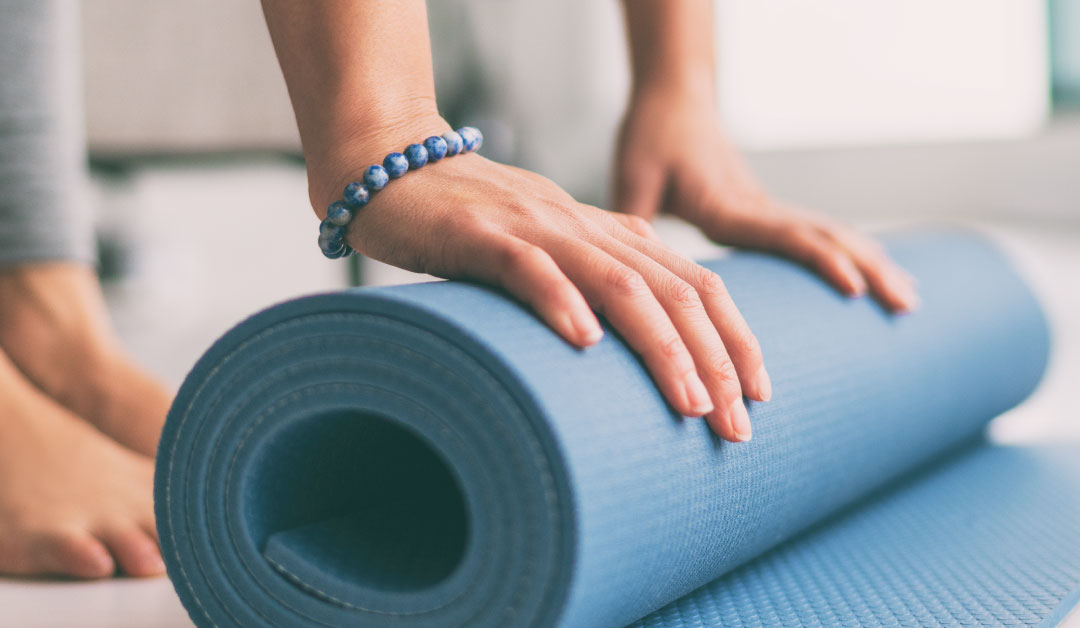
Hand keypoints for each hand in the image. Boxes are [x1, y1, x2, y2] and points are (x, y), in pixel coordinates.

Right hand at [308, 118, 769, 441]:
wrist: (392, 168)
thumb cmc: (468, 222)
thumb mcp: (546, 250)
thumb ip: (589, 280)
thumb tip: (623, 341)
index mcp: (607, 234)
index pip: (695, 283)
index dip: (735, 337)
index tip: (759, 395)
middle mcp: (584, 229)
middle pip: (673, 290)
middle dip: (716, 360)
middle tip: (736, 425)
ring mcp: (535, 229)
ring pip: (619, 283)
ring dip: (661, 345)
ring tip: (689, 401)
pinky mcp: (481, 235)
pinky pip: (529, 268)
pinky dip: (561, 302)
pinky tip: (585, 343)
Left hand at [614, 89, 918, 311]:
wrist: (674, 99)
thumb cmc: (652, 136)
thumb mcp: (633, 175)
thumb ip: (632, 215)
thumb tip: (624, 268)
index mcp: (728, 204)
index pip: (784, 233)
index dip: (820, 260)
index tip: (854, 288)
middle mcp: (757, 206)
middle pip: (825, 237)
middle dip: (868, 270)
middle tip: (907, 306)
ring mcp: (768, 208)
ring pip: (831, 235)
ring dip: (872, 264)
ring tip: (910, 301)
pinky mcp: (767, 211)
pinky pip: (818, 234)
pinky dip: (853, 255)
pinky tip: (875, 277)